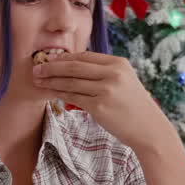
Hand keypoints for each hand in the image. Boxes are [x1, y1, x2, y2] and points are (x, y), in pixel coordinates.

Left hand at [33, 51, 175, 154]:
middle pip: (74, 66)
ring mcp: (106, 90)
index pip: (85, 56)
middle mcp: (112, 74)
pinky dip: (59, 94)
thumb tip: (74, 67)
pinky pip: (73, 97)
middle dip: (52, 66)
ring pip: (71, 82)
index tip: (49, 59)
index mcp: (118, 63)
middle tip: (36, 68)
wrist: (148, 128)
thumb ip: (103, 72)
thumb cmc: (133, 106)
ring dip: (51, 81)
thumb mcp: (124, 81)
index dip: (64, 57)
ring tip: (38, 80)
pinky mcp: (99, 106)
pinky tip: (50, 93)